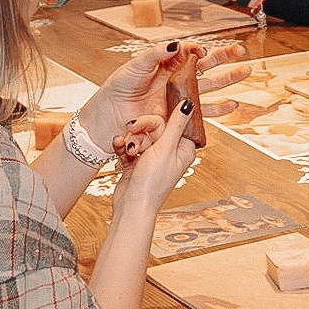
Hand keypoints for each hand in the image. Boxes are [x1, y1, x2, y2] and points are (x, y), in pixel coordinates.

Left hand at [80, 40, 249, 152]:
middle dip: (224, 57)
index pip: (189, 53)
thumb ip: (156, 55)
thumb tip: (177, 45)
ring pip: (210, 86)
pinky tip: (232, 104)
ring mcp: (179, 97)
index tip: (203, 51)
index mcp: (167, 64)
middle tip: (240, 50)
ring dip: (228, 79)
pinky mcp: (179, 115)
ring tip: (245, 71)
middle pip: (206, 66)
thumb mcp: (136, 66)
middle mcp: (176, 79)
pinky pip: (203, 112)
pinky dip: (218, 108)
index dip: (199, 50)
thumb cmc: (119, 88)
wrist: (109, 115)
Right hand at [112, 100, 195, 226]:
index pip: (175, 122)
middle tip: (132, 129)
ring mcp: (152, 157)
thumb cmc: (153, 182)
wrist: (131, 205)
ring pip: (140, 135)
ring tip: (128, 149)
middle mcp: (170, 151)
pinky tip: (118, 146)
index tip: (150, 115)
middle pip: (155, 126)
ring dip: (131, 139)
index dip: (161, 117)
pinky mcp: (137, 161)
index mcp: (183, 148)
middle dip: (141, 129)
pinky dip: (123, 145)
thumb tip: (190, 103)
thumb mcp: (166, 148)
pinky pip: (130, 145)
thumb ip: (176, 124)